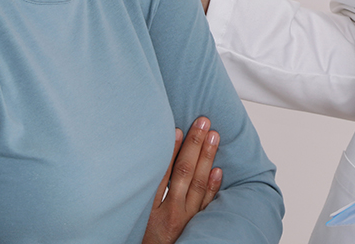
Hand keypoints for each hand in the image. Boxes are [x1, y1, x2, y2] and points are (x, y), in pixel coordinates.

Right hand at [142, 117, 222, 243]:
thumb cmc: (140, 238)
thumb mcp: (135, 215)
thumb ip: (142, 192)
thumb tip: (147, 163)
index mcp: (152, 210)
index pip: (163, 174)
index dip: (171, 151)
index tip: (178, 129)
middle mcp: (171, 213)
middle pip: (184, 174)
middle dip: (194, 145)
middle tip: (203, 122)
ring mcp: (186, 219)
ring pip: (198, 184)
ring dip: (207, 158)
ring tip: (214, 136)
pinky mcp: (195, 225)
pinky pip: (206, 204)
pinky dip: (213, 186)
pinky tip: (219, 170)